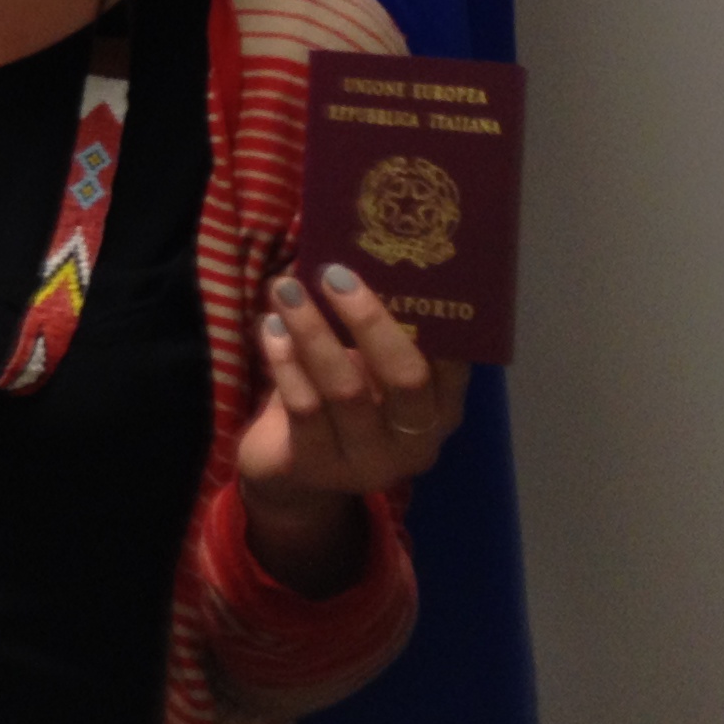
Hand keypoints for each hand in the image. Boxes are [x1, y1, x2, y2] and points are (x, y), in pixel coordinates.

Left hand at [233, 263, 467, 593]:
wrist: (294, 473)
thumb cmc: (343, 401)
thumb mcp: (370, 370)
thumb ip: (382, 330)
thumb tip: (365, 250)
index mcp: (441, 411)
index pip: (453, 362)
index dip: (432, 316)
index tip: (401, 265)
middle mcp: (416, 442)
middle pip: (406, 376)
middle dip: (370, 319)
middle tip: (334, 273)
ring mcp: (369, 461)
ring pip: (345, 389)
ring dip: (313, 330)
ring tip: (286, 288)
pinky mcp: (319, 467)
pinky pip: (302, 406)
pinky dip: (284, 359)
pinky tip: (269, 326)